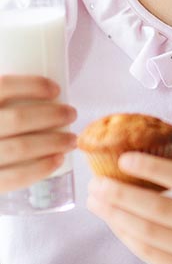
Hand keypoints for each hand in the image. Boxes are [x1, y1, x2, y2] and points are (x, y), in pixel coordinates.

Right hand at [0, 75, 76, 193]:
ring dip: (54, 142)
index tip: (56, 88)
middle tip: (72, 113)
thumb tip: (40, 85)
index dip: (33, 85)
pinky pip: (14, 178)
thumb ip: (2, 96)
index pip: (3, 87)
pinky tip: (57, 160)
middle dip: (53, 115)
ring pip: (21, 147)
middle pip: (19, 119)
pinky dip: (39, 169)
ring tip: (71, 138)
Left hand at [87, 154, 171, 263]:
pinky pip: (149, 253)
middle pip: (158, 209)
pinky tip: (114, 222)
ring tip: (97, 201)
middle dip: (120, 194)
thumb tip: (138, 160)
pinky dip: (126, 235)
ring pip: (148, 233)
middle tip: (96, 182)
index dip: (151, 167)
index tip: (123, 158)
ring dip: (116, 215)